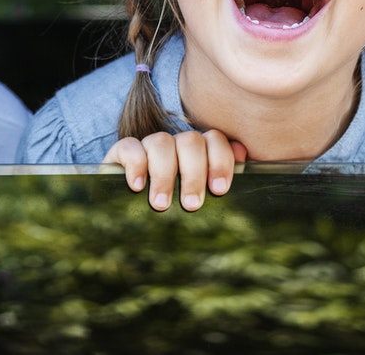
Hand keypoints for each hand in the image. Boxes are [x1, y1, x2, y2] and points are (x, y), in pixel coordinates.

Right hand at [102, 129, 246, 211]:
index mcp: (198, 152)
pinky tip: (137, 186)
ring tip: (161, 204)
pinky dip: (136, 165)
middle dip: (193, 174)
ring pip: (161, 142)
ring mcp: (148, 146)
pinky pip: (130, 146)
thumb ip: (220, 179)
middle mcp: (175, 145)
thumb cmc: (172, 212)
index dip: (221, 161)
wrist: (128, 224)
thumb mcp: (199, 199)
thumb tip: (243, 155)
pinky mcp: (121, 152)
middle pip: (190, 141)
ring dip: (165, 174)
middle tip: (191, 205)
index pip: (215, 140)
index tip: (219, 190)